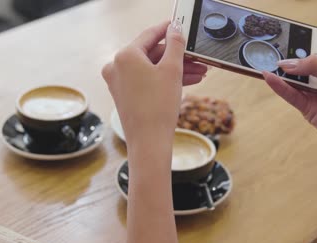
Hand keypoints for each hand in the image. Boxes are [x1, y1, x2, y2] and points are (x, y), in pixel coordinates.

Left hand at [103, 21, 196, 242]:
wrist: (149, 143)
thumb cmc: (159, 106)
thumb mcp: (172, 70)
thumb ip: (175, 45)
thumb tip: (175, 29)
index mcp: (125, 55)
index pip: (150, 34)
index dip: (168, 29)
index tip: (180, 25)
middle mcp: (117, 66)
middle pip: (152, 53)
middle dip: (178, 56)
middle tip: (198, 56)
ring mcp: (119, 82)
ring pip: (151, 69)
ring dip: (175, 69)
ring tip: (200, 72)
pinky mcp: (124, 95)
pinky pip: (147, 81)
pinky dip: (164, 80)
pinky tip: (187, 81)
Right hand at [263, 40, 316, 146]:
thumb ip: (314, 66)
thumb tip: (288, 63)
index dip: (306, 40)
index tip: (290, 36)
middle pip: (302, 63)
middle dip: (288, 57)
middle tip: (272, 50)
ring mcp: (316, 92)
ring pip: (294, 80)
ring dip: (280, 73)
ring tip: (265, 63)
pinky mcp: (308, 108)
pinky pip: (290, 95)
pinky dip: (279, 87)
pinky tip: (269, 78)